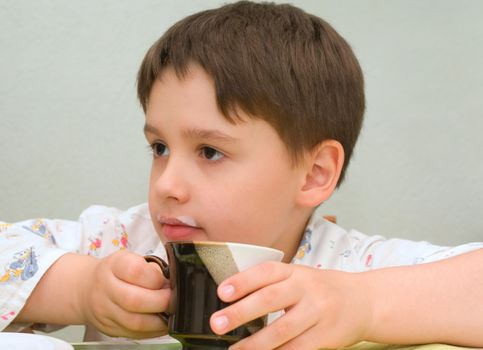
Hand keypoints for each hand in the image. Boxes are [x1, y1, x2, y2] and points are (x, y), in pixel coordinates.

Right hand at [80, 250, 169, 337]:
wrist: (87, 288)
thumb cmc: (116, 272)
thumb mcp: (132, 259)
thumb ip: (152, 268)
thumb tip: (172, 283)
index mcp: (114, 265)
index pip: (135, 271)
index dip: (155, 278)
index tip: (165, 281)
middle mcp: (105, 288)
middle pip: (134, 300)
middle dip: (161, 302)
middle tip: (173, 299)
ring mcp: (105, 311)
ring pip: (134, 322)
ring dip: (159, 320)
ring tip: (169, 311)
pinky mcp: (109, 329)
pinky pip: (134, 334)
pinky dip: (152, 330)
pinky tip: (160, 322)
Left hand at [210, 262, 371, 349]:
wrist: (364, 302)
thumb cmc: (323, 289)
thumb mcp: (301, 276)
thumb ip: (274, 284)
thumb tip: (236, 299)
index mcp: (296, 272)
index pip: (267, 272)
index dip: (243, 281)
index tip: (222, 292)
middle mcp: (307, 289)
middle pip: (271, 299)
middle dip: (241, 312)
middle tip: (217, 323)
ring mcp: (318, 313)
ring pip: (282, 330)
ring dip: (254, 343)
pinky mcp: (326, 337)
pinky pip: (297, 349)